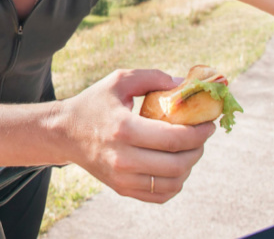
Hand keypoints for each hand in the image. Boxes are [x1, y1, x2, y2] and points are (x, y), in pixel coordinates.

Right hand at [62, 69, 215, 202]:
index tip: (208, 123)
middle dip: (198, 149)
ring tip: (189, 150)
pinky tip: (175, 166)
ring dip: (189, 166)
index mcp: (123, 128)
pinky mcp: (122, 189)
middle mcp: (123, 157)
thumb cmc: (95, 103)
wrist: (65, 132)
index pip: (174, 138)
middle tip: (202, 135)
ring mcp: (122, 177)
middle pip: (177, 164)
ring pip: (173, 183)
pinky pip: (161, 195)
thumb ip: (152, 77)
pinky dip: (176, 183)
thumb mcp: (119, 81)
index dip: (199, 133)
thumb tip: (185, 85)